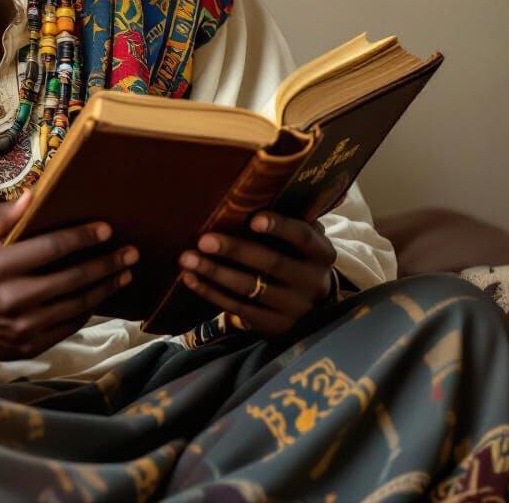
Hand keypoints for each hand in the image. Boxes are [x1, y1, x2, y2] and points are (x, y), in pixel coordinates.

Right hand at [0, 189, 138, 361]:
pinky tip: (100, 296)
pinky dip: (87, 310)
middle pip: (72, 279)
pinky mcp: (29, 346)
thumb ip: (2, 218)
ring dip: (105, 288)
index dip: (81, 237)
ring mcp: (23, 326)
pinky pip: (68, 327)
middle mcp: (13, 298)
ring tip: (125, 273)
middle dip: (106, 264)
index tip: (106, 229)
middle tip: (131, 252)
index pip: (50, 248)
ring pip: (76, 305)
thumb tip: (32, 195)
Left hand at [177, 211, 337, 336]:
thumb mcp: (301, 239)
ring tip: (187, 259)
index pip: (303, 237)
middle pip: (271, 263)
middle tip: (203, 240)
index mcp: (321, 253)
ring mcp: (294, 308)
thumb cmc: (295, 257)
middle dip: (234, 250)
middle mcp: (312, 282)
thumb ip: (290, 216)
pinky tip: (190, 278)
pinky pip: (237, 309)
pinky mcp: (274, 326)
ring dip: (214, 272)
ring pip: (250, 289)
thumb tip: (270, 183)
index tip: (254, 219)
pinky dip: (211, 293)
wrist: (311, 307)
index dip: (280, 227)